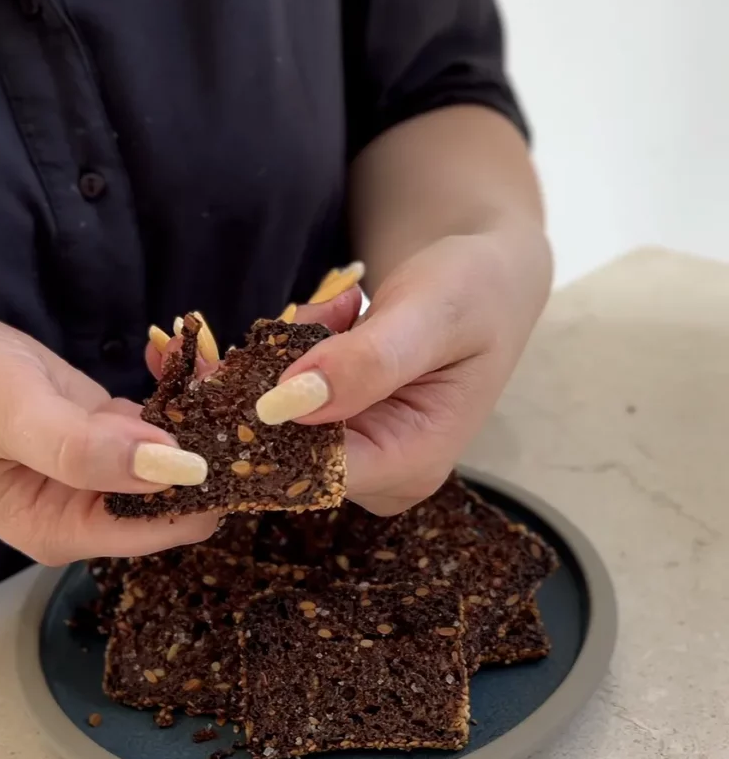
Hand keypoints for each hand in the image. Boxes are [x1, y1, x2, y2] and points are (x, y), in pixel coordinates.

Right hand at [0, 313, 219, 564]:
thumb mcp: (12, 413)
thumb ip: (84, 449)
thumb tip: (174, 469)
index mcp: (66, 529)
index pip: (169, 526)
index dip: (211, 484)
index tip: (242, 430)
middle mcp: (90, 509)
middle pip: (183, 489)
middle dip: (215, 441)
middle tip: (235, 378)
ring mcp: (99, 468)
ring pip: (176, 448)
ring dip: (203, 406)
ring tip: (215, 355)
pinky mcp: (100, 428)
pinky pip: (156, 416)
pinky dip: (176, 385)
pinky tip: (178, 350)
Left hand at [257, 227, 551, 514]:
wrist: (488, 282)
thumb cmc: (475, 292)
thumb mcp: (430, 314)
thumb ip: (367, 360)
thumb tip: (286, 404)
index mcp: (414, 464)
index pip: (311, 471)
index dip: (270, 421)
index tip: (272, 353)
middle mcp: (385, 476)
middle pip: (289, 447)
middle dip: (284, 376)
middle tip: (325, 312)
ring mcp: (363, 459)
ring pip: (282, 420)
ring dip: (292, 357)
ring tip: (343, 309)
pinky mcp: (344, 436)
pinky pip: (289, 404)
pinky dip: (298, 356)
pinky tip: (339, 321)